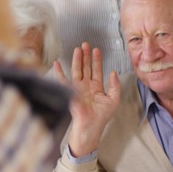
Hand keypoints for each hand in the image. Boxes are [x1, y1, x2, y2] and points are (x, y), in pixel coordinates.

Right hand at [54, 42, 120, 156]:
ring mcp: (77, 88)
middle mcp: (86, 86)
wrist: (90, 127)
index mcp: (96, 87)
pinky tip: (57, 63)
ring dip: (76, 59)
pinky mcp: (70, 92)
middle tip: (86, 44)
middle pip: (86, 67)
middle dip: (86, 55)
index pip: (97, 70)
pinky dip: (59, 72)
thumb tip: (114, 72)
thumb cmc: (101, 117)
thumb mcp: (113, 100)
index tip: (97, 49)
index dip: (97, 59)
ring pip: (76, 70)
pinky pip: (63, 80)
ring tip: (77, 49)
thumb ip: (115, 86)